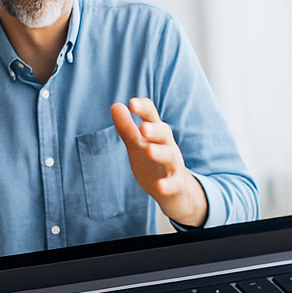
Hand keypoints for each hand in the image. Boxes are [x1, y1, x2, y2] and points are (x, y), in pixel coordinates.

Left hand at [111, 99, 208, 226]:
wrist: (174, 188)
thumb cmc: (152, 161)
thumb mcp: (137, 143)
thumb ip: (127, 127)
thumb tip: (115, 105)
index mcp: (156, 133)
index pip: (151, 116)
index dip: (143, 108)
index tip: (132, 103)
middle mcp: (167, 146)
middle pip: (164, 133)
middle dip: (155, 129)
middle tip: (144, 127)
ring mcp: (173, 165)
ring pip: (170, 156)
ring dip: (161, 153)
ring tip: (149, 150)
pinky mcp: (176, 184)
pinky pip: (174, 183)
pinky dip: (168, 185)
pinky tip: (160, 186)